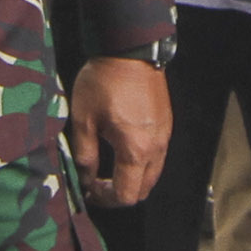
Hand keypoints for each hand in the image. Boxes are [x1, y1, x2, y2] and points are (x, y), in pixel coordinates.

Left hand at [67, 55, 171, 208]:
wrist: (129, 51)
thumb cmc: (105, 82)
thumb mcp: (84, 119)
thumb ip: (85, 154)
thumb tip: (85, 177)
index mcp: (135, 149)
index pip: (126, 195)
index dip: (106, 199)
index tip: (90, 189)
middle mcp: (156, 147)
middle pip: (143, 190)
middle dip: (120, 193)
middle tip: (98, 184)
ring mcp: (164, 136)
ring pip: (153, 175)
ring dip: (132, 179)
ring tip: (110, 169)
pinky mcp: (166, 125)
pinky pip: (157, 156)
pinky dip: (142, 163)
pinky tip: (123, 149)